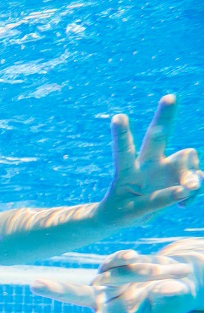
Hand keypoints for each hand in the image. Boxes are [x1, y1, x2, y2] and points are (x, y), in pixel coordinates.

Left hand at [32, 248, 200, 312]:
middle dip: (56, 289)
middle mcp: (103, 299)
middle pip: (75, 294)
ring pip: (109, 271)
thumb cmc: (177, 296)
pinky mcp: (110, 264)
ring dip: (136, 271)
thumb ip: (170, 297)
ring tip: (159, 272)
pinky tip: (140, 260)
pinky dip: (130, 259)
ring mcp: (104, 281)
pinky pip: (117, 257)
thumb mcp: (177, 299)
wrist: (180, 278)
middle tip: (34, 284)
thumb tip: (166, 290)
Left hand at [98, 95, 201, 225]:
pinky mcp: (180, 176)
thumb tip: (188, 188)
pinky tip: (185, 203)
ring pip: (187, 156)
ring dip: (193, 175)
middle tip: (169, 97)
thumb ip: (159, 201)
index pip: (124, 151)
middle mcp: (148, 163)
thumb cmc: (123, 212)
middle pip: (157, 136)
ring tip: (189, 191)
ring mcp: (166, 168)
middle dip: (164, 117)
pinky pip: (197, 179)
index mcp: (127, 171)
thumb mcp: (134, 213)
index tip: (117, 117)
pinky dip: (195, 191)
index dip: (122, 135)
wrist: (127, 216)